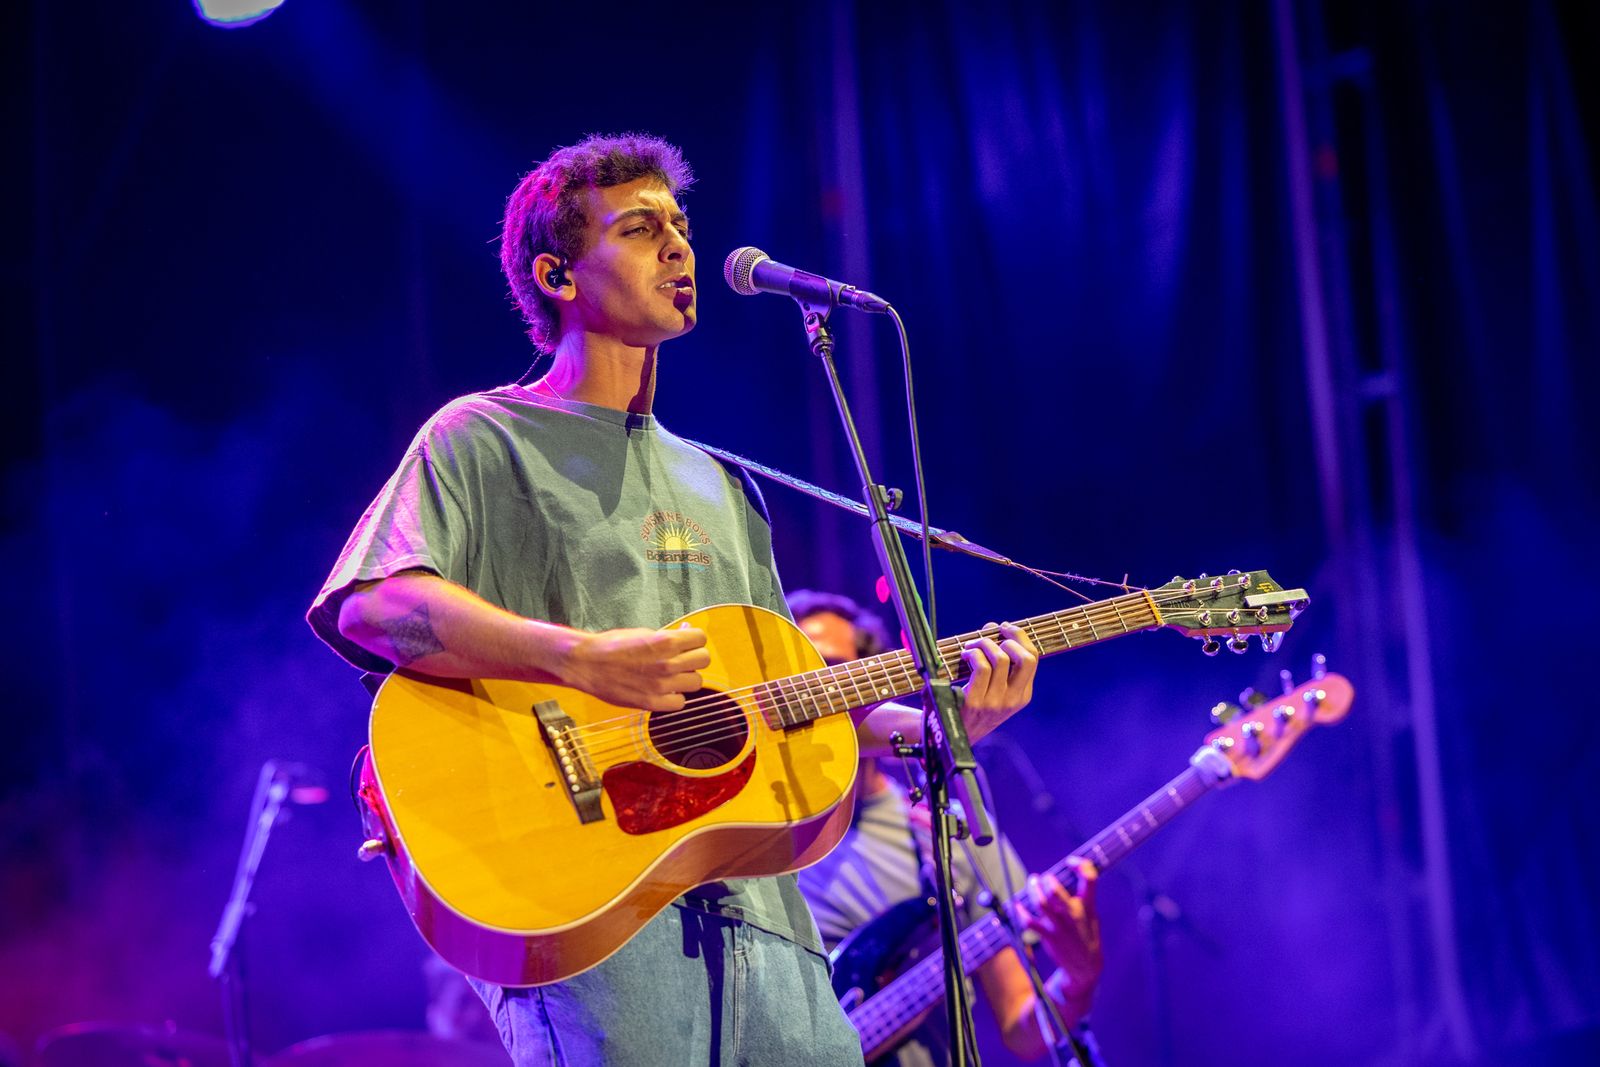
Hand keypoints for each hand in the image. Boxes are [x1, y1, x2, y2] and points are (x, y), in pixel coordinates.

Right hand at [559, 625, 710, 710]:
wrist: (587, 664)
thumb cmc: (612, 645)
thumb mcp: (643, 632)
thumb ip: (667, 636)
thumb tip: (686, 634)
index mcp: (665, 642)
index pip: (701, 639)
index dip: (694, 640)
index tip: (686, 643)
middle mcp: (667, 664)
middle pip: (704, 660)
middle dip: (693, 657)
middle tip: (681, 659)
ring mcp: (661, 685)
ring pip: (696, 682)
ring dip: (686, 678)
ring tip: (671, 676)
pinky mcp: (652, 703)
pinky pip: (680, 703)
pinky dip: (674, 698)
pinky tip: (664, 691)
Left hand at [957, 622, 1038, 737]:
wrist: (951, 736)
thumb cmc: (971, 706)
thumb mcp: (994, 690)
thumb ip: (998, 661)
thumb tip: (994, 628)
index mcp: (1022, 695)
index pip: (1033, 658)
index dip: (1020, 636)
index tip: (1005, 628)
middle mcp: (1013, 699)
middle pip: (1026, 658)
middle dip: (1011, 636)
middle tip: (992, 633)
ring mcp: (996, 702)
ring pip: (1000, 658)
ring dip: (984, 643)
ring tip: (972, 646)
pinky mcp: (976, 703)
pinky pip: (981, 667)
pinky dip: (972, 653)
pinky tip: (965, 655)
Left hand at [1015, 861, 1101, 1018]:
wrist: (1085, 969)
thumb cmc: (1087, 938)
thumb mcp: (1093, 917)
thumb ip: (1084, 898)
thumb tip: (1071, 877)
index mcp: (1088, 907)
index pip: (1090, 878)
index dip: (1080, 864)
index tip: (1070, 862)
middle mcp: (1074, 914)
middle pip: (1055, 890)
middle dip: (1046, 880)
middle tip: (1043, 878)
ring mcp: (1060, 926)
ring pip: (1041, 902)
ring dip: (1032, 890)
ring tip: (1032, 882)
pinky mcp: (1049, 937)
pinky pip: (1029, 922)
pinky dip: (1020, 912)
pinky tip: (1016, 906)